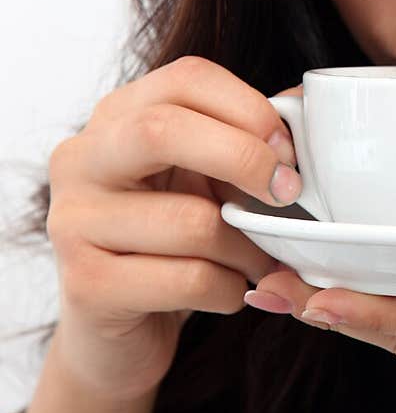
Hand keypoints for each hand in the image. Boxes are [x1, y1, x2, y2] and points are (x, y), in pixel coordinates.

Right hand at [45, 56, 303, 401]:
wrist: (116, 334)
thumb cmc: (171, 243)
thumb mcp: (205, 178)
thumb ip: (244, 140)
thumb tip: (304, 111)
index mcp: (116, 116)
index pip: (187, 79)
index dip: (250, 108)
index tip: (289, 151)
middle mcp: (81, 158)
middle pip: (163, 130)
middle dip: (244, 159)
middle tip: (287, 194)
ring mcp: (73, 221)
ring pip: (190, 221)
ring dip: (249, 247)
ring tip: (263, 260)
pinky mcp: (86, 285)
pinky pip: (188, 279)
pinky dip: (230, 289)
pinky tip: (231, 291)